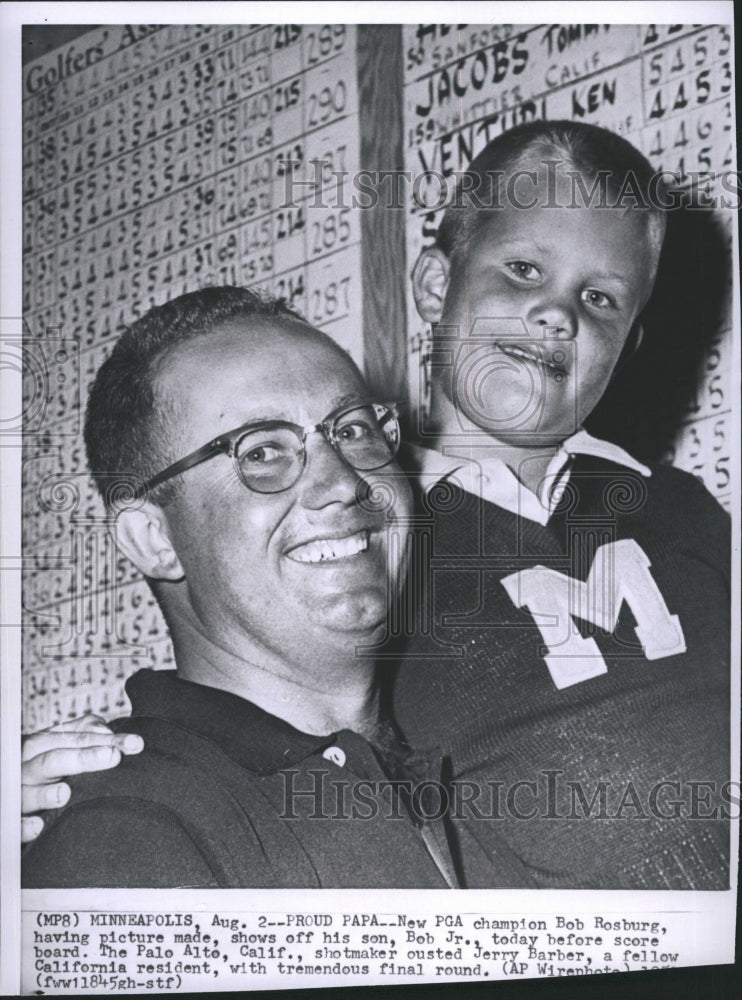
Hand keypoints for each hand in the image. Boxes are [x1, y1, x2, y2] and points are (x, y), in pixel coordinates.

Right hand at [21, 714, 143, 841]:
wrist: (14, 788)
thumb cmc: (48, 764)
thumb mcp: (63, 743)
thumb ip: (86, 732)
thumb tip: (107, 732)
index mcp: (41, 745)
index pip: (74, 738)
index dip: (105, 740)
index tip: (135, 744)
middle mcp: (27, 768)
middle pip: (52, 761)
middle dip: (82, 758)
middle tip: (113, 757)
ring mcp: (18, 794)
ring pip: (27, 793)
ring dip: (45, 795)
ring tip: (65, 793)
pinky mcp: (13, 819)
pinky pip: (14, 825)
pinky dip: (23, 826)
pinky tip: (38, 826)